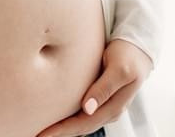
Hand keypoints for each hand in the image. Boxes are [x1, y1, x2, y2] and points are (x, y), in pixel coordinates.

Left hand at [36, 38, 153, 136]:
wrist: (138, 46)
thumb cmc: (129, 56)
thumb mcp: (119, 70)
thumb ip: (104, 88)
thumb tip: (87, 108)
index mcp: (113, 107)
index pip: (83, 124)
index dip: (63, 130)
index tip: (44, 134)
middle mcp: (106, 109)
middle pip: (79, 126)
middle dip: (59, 132)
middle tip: (35, 135)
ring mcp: (102, 103)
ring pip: (79, 120)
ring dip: (62, 125)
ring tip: (42, 128)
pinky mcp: (97, 94)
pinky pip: (79, 109)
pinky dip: (67, 114)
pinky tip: (54, 113)